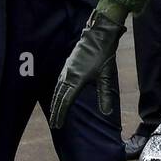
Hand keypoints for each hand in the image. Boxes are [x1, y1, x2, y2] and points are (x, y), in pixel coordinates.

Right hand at [49, 8, 125, 128]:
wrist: (98, 35)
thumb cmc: (103, 55)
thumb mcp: (105, 76)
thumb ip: (104, 95)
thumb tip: (107, 113)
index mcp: (77, 80)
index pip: (66, 102)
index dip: (61, 114)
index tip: (58, 125)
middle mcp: (68, 76)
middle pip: (59, 97)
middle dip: (56, 111)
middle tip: (54, 124)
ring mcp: (66, 70)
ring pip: (58, 90)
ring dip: (55, 102)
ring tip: (54, 113)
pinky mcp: (67, 65)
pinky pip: (59, 82)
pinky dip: (57, 92)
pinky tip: (58, 95)